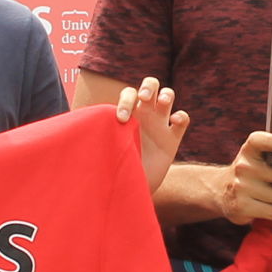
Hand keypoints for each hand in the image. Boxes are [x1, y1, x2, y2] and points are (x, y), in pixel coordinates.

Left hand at [111, 76, 190, 193]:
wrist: (131, 186)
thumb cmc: (115, 166)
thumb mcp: (108, 150)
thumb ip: (103, 138)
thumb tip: (89, 133)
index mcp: (128, 114)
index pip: (129, 93)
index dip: (126, 100)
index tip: (122, 119)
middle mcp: (144, 115)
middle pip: (151, 85)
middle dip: (148, 87)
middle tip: (143, 98)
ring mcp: (160, 125)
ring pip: (168, 96)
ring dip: (166, 94)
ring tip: (162, 102)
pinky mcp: (173, 138)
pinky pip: (183, 119)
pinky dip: (181, 116)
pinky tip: (174, 122)